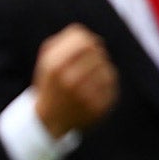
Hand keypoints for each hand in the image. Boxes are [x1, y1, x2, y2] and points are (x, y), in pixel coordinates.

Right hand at [32, 24, 118, 138]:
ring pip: (106, 68)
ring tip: (90, 77)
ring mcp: (85, 96)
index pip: (84, 40)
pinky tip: (95, 89)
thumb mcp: (47, 60)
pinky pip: (111, 85)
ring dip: (101, 69)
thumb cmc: (51, 83)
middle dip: (96, 54)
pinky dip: (105, 84)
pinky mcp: (98, 108)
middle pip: (97, 52)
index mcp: (54, 66)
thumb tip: (91, 38)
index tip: (86, 47)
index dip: (88, 40)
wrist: (49, 121)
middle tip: (90, 62)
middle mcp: (69, 81)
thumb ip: (64, 41)